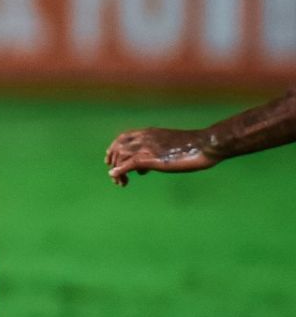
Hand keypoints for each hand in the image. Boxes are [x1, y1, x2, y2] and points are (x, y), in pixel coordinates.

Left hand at [104, 127, 218, 186]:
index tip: (110, 160)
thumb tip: (143, 169)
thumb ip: (155, 153)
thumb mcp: (169, 147)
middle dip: (113, 162)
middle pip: (118, 148)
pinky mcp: (151, 158)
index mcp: (148, 133)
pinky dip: (120, 170)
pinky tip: (116, 177)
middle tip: (116, 177)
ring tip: (122, 183)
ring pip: (120, 157)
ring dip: (116, 171)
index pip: (122, 138)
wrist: (205, 144)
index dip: (114, 149)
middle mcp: (144, 138)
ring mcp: (146, 148)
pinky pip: (129, 164)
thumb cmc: (193, 147)